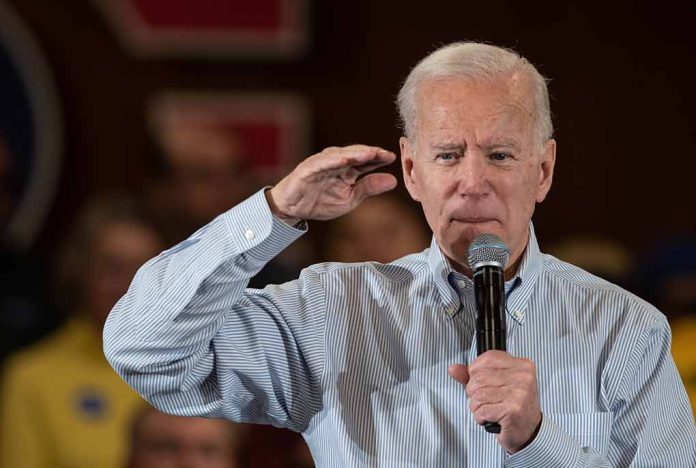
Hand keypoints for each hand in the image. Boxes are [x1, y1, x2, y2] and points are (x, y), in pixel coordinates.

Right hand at [267, 145, 396, 222]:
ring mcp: (321, 163)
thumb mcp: (350, 198)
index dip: (379, 158)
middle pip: (356, 154)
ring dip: (355, 153)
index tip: (392, 158)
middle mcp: (336, 162)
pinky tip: (343, 159)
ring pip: (340, 155)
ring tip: (369, 153)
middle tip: (384, 153)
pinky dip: (331, 160)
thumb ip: (369, 187)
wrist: (294, 209)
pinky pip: (320, 163)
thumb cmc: (321, 200)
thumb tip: (393, 180)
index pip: (366, 160)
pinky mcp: (307, 168)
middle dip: (370, 153)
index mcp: (348, 168)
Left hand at [448, 351, 541, 452]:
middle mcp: (522, 377)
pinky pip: (481, 410)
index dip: (476, 372)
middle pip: (478, 378)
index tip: (484, 383)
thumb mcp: (496, 384)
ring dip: (476, 407)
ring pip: (477, 395)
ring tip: (489, 409)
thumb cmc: (513, 406)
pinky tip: (491, 418)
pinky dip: (480, 417)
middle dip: (474, 393)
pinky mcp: (512, 411)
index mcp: (521, 365)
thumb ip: (473, 375)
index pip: (487, 359)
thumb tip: (453, 369)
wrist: (530, 431)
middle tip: (487, 401)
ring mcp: (519, 394)